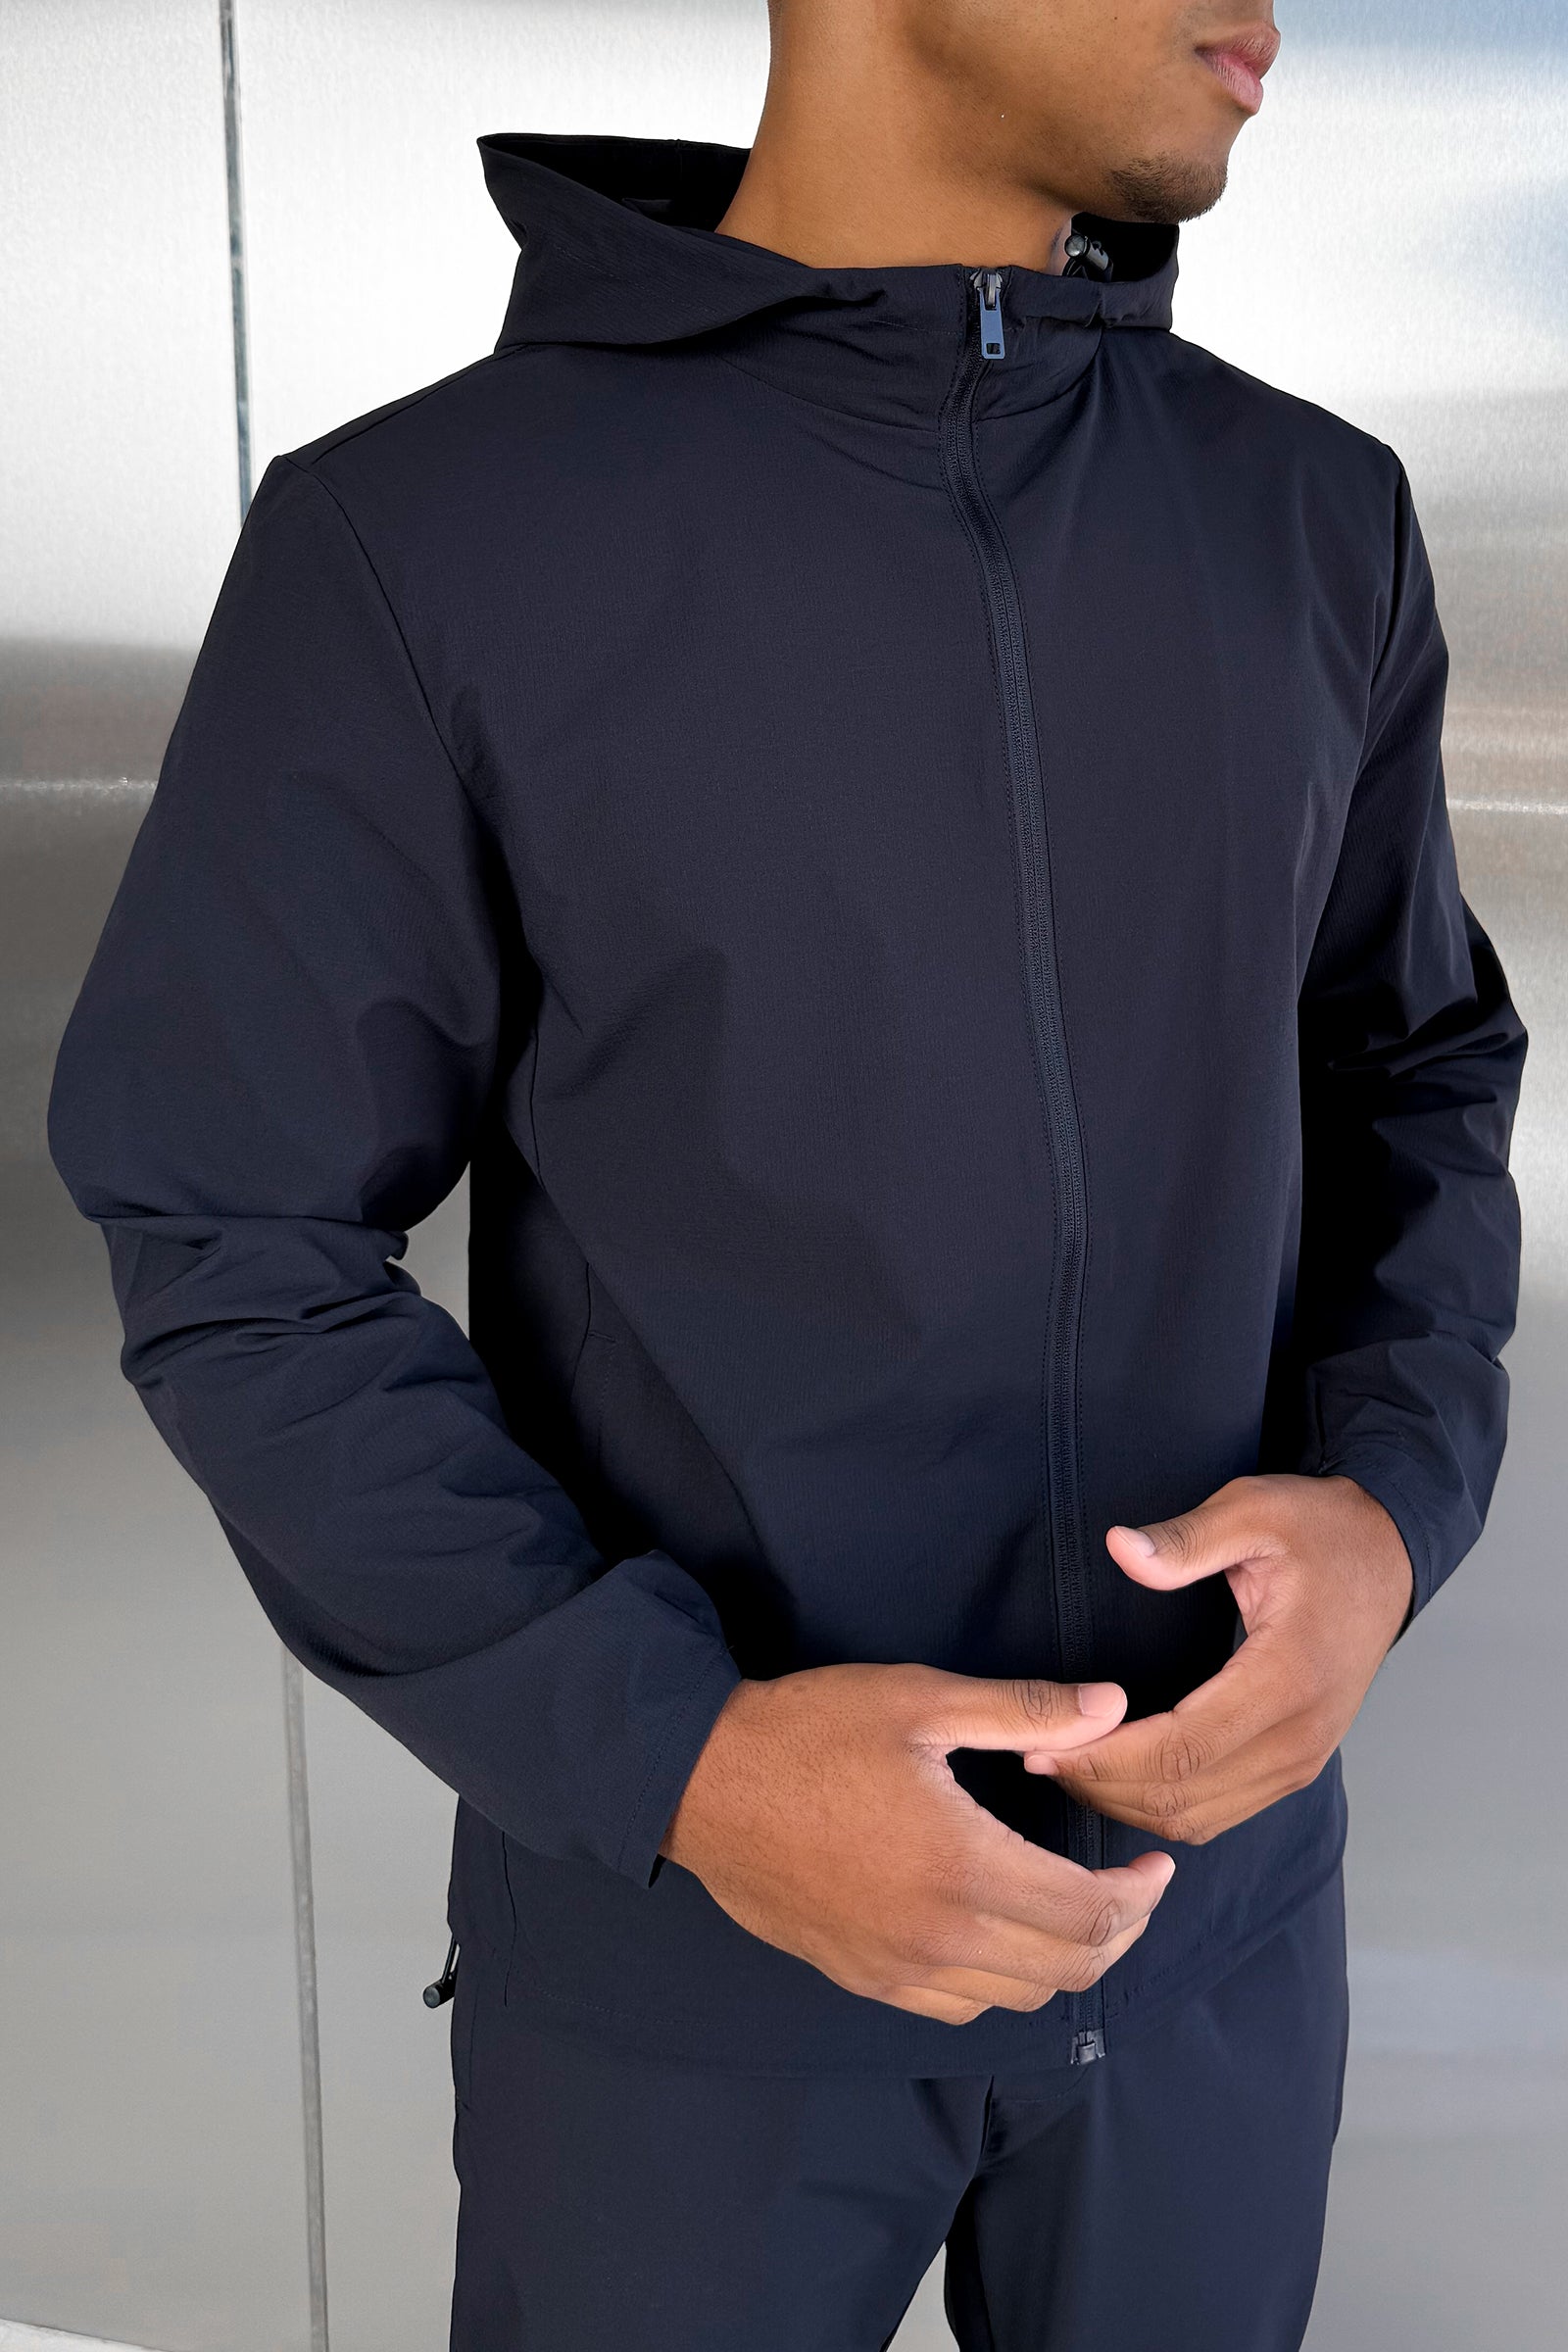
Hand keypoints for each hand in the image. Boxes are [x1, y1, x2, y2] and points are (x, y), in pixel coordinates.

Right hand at [661, 1663, 1175, 2024]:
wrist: (700, 1782)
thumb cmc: (810, 1730)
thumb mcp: (921, 1700)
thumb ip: (1025, 1711)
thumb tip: (1112, 1709)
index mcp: (964, 1868)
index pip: (1090, 1915)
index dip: (1141, 1895)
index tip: (1156, 1863)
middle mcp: (937, 1938)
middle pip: (1067, 1969)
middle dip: (1118, 1932)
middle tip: (1131, 1887)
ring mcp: (896, 1969)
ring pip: (1016, 1997)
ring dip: (1062, 1961)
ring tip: (1073, 1908)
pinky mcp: (862, 1978)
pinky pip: (957, 2008)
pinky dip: (999, 1982)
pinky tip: (997, 1933)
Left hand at [1027, 1474, 1413, 1844]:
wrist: (1386, 1556)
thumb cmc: (1319, 1529)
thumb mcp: (1255, 1510)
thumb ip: (1187, 1538)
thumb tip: (1121, 1549)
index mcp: (1289, 1677)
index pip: (1185, 1749)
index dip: (1107, 1758)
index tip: (1045, 1744)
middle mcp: (1302, 1734)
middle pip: (1186, 1796)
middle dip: (1102, 1785)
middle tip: (1034, 1757)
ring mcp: (1305, 1758)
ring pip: (1202, 1817)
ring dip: (1127, 1803)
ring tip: (1064, 1766)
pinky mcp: (1298, 1764)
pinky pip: (1222, 1812)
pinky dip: (1163, 1807)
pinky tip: (1117, 1778)